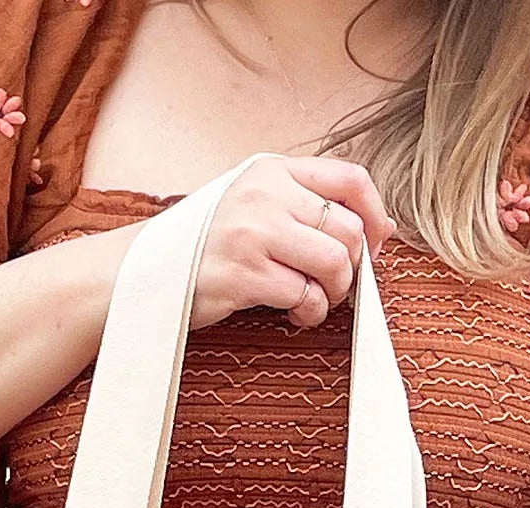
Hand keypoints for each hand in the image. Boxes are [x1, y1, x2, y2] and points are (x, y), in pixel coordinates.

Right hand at [190, 157, 392, 331]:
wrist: (148, 269)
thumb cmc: (209, 243)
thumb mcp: (255, 204)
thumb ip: (307, 207)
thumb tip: (381, 229)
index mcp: (272, 171)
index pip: (350, 179)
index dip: (375, 214)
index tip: (374, 245)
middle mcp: (265, 195)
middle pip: (348, 230)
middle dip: (354, 268)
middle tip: (337, 286)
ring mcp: (253, 233)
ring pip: (333, 263)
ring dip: (335, 293)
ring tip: (316, 301)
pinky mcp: (244, 274)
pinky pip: (305, 296)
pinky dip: (310, 313)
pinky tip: (294, 314)